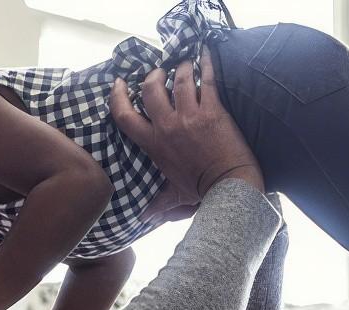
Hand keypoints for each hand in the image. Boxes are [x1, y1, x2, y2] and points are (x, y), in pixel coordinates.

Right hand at [109, 47, 261, 195]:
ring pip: (179, 79)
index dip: (118, 96)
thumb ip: (158, 204)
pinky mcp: (213, 110)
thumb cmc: (203, 191)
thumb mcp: (175, 196)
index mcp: (154, 144)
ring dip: (181, 67)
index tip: (119, 83)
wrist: (230, 186)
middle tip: (159, 71)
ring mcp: (190, 116)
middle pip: (151, 89)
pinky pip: (207, 80)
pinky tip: (206, 53)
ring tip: (185, 63)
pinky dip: (206, 63)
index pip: (125, 116)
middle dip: (153, 75)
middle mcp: (168, 126)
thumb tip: (144, 218)